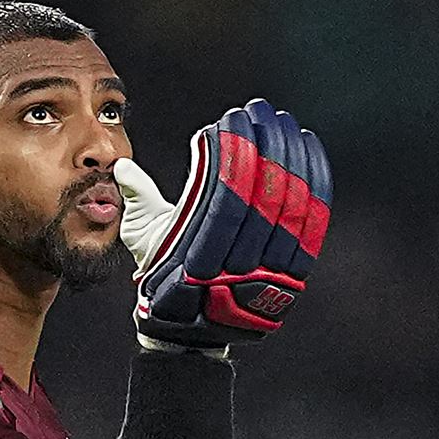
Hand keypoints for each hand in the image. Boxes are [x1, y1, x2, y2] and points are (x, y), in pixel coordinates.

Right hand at [115, 99, 331, 350]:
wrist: (192, 328)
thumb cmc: (163, 272)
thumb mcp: (144, 237)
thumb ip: (139, 197)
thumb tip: (123, 165)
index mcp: (196, 260)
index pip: (224, 201)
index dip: (232, 157)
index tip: (230, 122)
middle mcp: (236, 272)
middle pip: (262, 199)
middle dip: (264, 147)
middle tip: (260, 111)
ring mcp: (269, 275)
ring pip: (289, 208)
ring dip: (290, 157)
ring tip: (283, 121)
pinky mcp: (293, 272)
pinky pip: (311, 222)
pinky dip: (315, 183)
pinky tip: (308, 149)